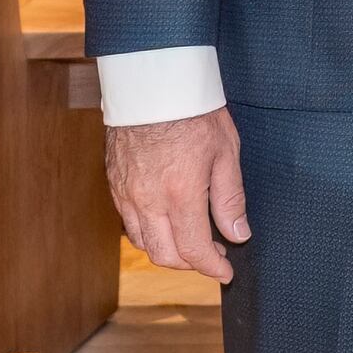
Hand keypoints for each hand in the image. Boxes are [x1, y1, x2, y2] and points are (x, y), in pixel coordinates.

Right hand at [108, 106, 250, 284]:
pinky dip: (148, 232)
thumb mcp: (225, 152)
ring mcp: (126, 193)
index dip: (213, 268)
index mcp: (180, 194)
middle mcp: (148, 200)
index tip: (226, 271)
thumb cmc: (193, 110)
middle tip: (213, 254)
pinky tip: (166, 221)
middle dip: (191, 263)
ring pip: (144, 242)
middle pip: (165, 255)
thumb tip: (238, 234)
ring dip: (168, 250)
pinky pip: (129, 222)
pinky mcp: (114, 184)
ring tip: (191, 239)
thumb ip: (230, 199)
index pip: (194, 250)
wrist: (151, 81)